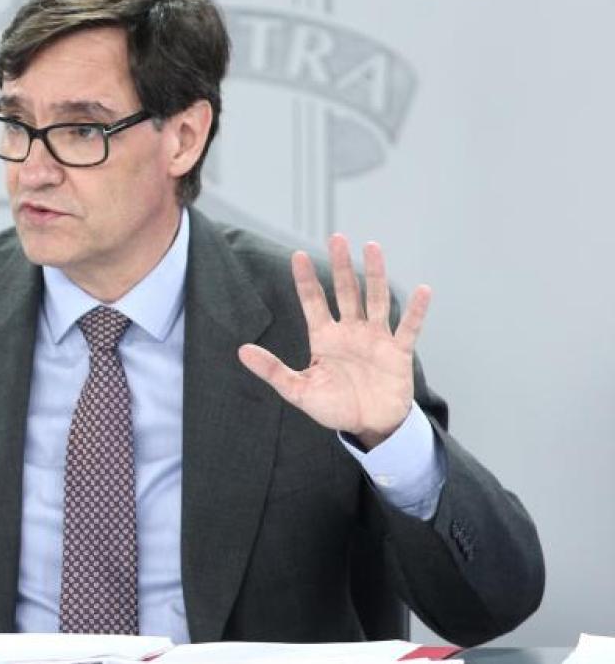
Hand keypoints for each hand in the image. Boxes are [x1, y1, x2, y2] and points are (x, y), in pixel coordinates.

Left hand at [237, 234, 430, 449]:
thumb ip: (272, 370)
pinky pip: (408, 328)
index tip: (298, 255)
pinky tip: (423, 290)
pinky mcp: (398, 352)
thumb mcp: (298, 390)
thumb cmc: (334, 407)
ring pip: (375, 299)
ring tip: (372, 247)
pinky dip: (416, 311)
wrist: (369, 427)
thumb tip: (241, 351)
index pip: (313, 302)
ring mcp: (375, 338)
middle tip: (336, 238)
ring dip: (374, 274)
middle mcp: (350, 331)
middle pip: (345, 291)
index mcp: (324, 338)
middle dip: (340, 265)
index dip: (306, 280)